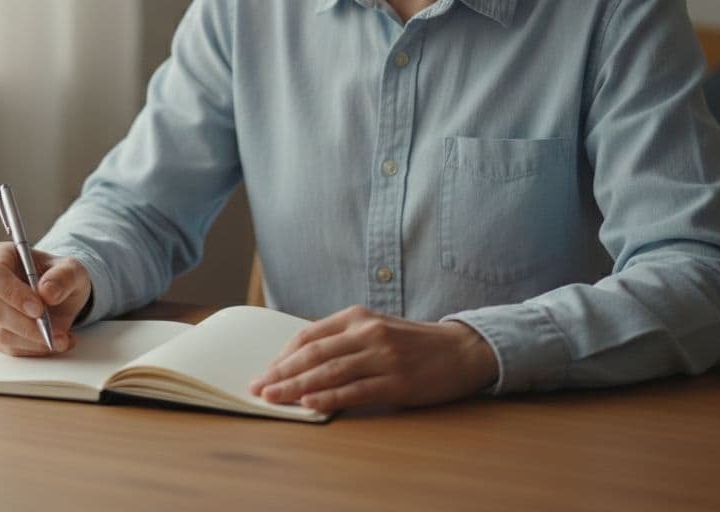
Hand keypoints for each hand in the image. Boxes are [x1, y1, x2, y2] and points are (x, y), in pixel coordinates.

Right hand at [0, 242, 91, 356]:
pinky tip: (56, 342)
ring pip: (1, 332)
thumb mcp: (72, 270)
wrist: (58, 294)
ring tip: (62, 339)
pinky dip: (35, 349)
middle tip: (54, 331)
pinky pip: (9, 347)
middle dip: (26, 325)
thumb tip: (48, 292)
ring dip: (34, 341)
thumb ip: (63, 276)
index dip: (13, 294)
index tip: (38, 308)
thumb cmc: (59, 276)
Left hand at [248, 306, 498, 411]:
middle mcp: (367, 333)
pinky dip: (330, 397)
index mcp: (356, 316)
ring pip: (329, 372)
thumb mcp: (374, 327)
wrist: (461, 350)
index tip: (264, 371)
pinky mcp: (397, 381)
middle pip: (313, 354)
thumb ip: (341, 339)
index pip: (308, 335)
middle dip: (281, 372)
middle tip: (258, 387)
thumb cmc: (411, 342)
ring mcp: (383, 357)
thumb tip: (300, 360)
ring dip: (297, 387)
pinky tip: (310, 404)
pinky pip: (356, 390)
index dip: (282, 355)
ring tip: (274, 398)